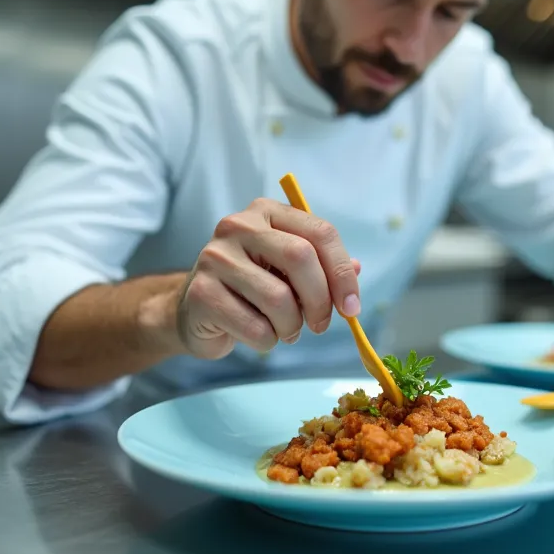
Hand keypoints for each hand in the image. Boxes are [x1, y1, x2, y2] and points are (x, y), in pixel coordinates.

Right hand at [174, 198, 360, 359]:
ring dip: (292, 326)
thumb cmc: (250, 289)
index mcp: (267, 212)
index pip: (320, 232)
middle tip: (321, 325)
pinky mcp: (201, 293)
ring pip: (278, 298)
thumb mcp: (287, 272)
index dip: (342, 272)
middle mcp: (238, 225)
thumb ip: (321, 267)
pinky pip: (255, 327)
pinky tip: (260, 336)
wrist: (195, 312)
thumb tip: (357, 269)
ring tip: (286, 331)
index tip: (351, 307)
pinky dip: (267, 341)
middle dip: (320, 300)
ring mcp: (215, 257)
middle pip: (301, 258)